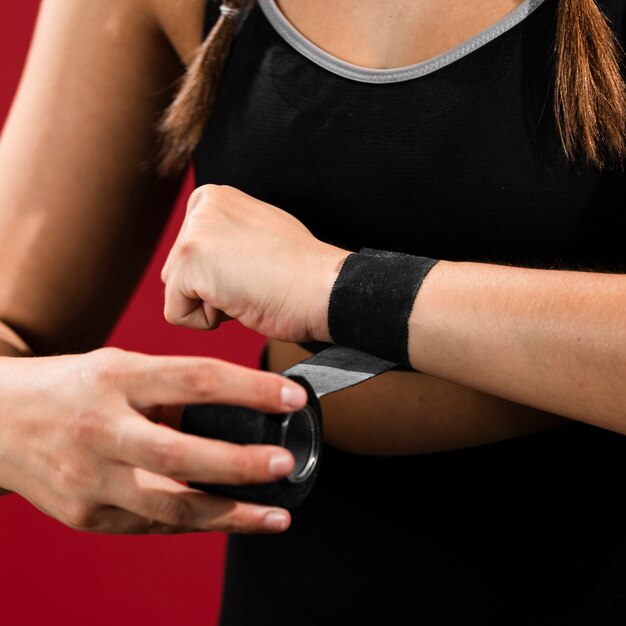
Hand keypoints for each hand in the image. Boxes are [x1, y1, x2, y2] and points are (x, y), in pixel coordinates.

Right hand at [0, 347, 307, 533]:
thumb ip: (170, 386)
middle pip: (180, 454)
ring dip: (232, 515)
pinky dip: (199, 525)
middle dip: (241, 464)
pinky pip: (153, 525)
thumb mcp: (118, 368)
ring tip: (277, 516)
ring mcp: (89, 480)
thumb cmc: (70, 388)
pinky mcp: (86, 516)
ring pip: (170, 508)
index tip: (293, 396)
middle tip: (286, 463)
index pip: (196, 379)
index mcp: (116, 379)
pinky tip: (232, 520)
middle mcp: (101, 430)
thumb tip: (235, 407)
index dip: (251, 388)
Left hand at [161, 184, 349, 341]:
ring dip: (212, 304)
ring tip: (249, 288)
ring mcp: (193, 230)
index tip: (257, 270)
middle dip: (212, 289)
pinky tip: (240, 300)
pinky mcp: (188, 259)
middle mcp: (201, 205)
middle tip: (255, 281)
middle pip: (178, 271)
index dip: (222, 275)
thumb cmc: (302, 271)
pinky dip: (207, 322)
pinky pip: (176, 313)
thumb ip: (228, 237)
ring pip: (176, 292)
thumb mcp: (260, 235)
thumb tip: (213, 258)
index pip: (191, 254)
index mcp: (217, 197)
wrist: (323, 287)